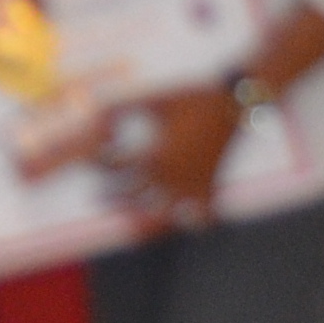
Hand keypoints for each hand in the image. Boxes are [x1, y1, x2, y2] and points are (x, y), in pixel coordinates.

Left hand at [113, 85, 247, 225]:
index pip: (113, 168)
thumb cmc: (188, 100)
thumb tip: (94, 113)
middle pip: (131, 197)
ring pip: (161, 217)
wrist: (230, 105)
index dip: (100, 163)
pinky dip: (190, 222)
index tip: (99, 158)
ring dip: (144, 217)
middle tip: (101, 194)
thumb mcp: (152, 100)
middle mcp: (170, 177)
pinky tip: (180, 217)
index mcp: (153, 155)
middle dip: (112, 195)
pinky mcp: (209, 190)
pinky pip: (199, 220)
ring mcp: (191, 188)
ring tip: (132, 213)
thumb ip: (120, 106)